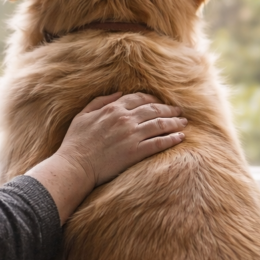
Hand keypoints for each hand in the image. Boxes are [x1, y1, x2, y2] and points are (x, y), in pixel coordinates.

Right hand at [26, 92, 185, 223]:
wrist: (75, 166)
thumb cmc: (75, 142)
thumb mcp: (82, 115)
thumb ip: (99, 101)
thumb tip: (117, 94)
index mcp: (112, 108)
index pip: (138, 98)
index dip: (152, 99)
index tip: (160, 102)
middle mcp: (124, 119)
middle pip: (153, 109)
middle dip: (168, 109)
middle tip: (178, 111)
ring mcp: (131, 135)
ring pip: (160, 124)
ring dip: (174, 122)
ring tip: (183, 122)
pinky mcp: (136, 152)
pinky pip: (159, 143)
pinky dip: (171, 139)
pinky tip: (180, 137)